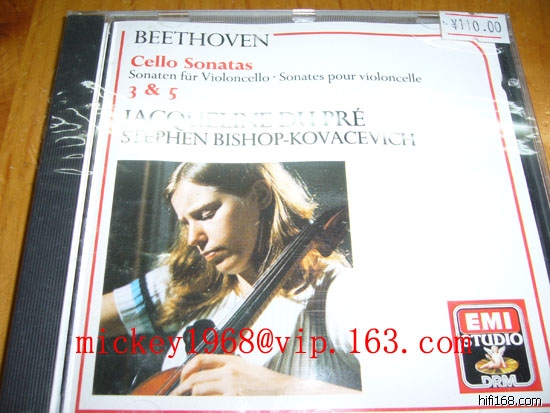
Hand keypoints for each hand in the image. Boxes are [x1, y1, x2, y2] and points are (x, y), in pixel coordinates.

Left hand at [169, 354, 296, 395]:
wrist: (283, 391)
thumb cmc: (264, 383)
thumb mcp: (244, 368)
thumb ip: (225, 369)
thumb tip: (203, 376)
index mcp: (231, 361)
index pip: (201, 359)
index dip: (187, 368)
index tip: (182, 378)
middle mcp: (229, 371)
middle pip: (196, 377)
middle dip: (182, 388)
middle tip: (176, 396)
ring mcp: (231, 387)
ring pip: (199, 391)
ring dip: (193, 399)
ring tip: (191, 403)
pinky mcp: (233, 400)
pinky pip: (210, 403)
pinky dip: (204, 405)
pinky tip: (202, 406)